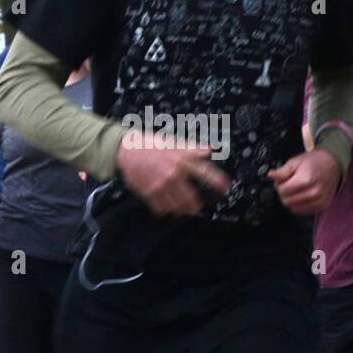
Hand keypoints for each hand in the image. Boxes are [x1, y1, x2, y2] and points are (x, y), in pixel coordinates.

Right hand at [115, 142, 231, 216]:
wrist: (127, 149)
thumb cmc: (152, 145)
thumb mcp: (174, 143)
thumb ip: (192, 149)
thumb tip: (209, 150)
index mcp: (182, 160)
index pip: (205, 172)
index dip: (217, 180)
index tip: (226, 187)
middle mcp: (174, 174)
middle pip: (191, 197)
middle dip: (196, 205)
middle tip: (197, 207)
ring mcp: (162, 184)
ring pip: (177, 205)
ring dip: (182, 209)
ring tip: (183, 210)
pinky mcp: (149, 192)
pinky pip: (161, 208)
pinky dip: (165, 210)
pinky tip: (166, 208)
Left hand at [267, 148, 340, 214]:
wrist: (333, 165)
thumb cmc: (315, 162)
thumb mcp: (296, 161)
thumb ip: (282, 171)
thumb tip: (270, 175)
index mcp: (306, 179)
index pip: (283, 191)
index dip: (279, 185)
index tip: (281, 181)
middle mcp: (314, 192)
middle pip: (288, 201)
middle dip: (284, 194)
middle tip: (288, 185)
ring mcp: (319, 200)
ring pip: (295, 208)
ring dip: (291, 200)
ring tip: (295, 190)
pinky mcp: (323, 206)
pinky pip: (304, 211)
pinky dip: (300, 205)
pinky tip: (302, 196)